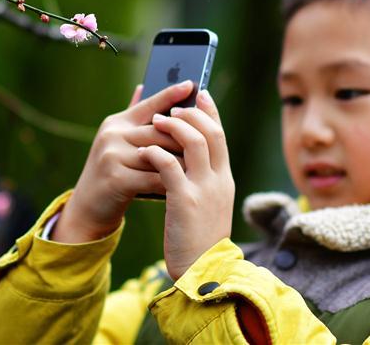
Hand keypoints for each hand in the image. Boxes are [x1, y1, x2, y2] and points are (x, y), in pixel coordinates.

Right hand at [52, 81, 194, 243]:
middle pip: (160, 130)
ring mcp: (112, 156)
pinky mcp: (116, 179)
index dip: (171, 94)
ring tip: (202, 166)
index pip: (149, 104)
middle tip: (209, 142)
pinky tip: (185, 187)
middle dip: (185, 138)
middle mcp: (113, 134)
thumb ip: (133, 116)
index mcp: (117, 122)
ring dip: (183, 163)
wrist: (88, 208)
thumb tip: (143, 87)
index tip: (192, 85)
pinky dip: (171, 182)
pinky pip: (153, 177)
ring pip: (160, 155)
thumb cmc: (112, 172)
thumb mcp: (118, 142)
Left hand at [138, 90, 233, 279]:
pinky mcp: (185, 201)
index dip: (210, 112)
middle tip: (172, 106)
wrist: (203, 273)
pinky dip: (156, 153)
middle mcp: (218, 180)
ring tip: (156, 120)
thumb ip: (201, 179)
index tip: (200, 94)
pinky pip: (169, 166)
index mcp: (224, 180)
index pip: (221, 135)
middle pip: (210, 132)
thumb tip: (188, 157)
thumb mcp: (206, 204)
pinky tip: (145, 150)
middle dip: (191, 113)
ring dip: (173, 126)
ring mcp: (204, 190)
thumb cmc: (199, 239)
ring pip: (193, 141)